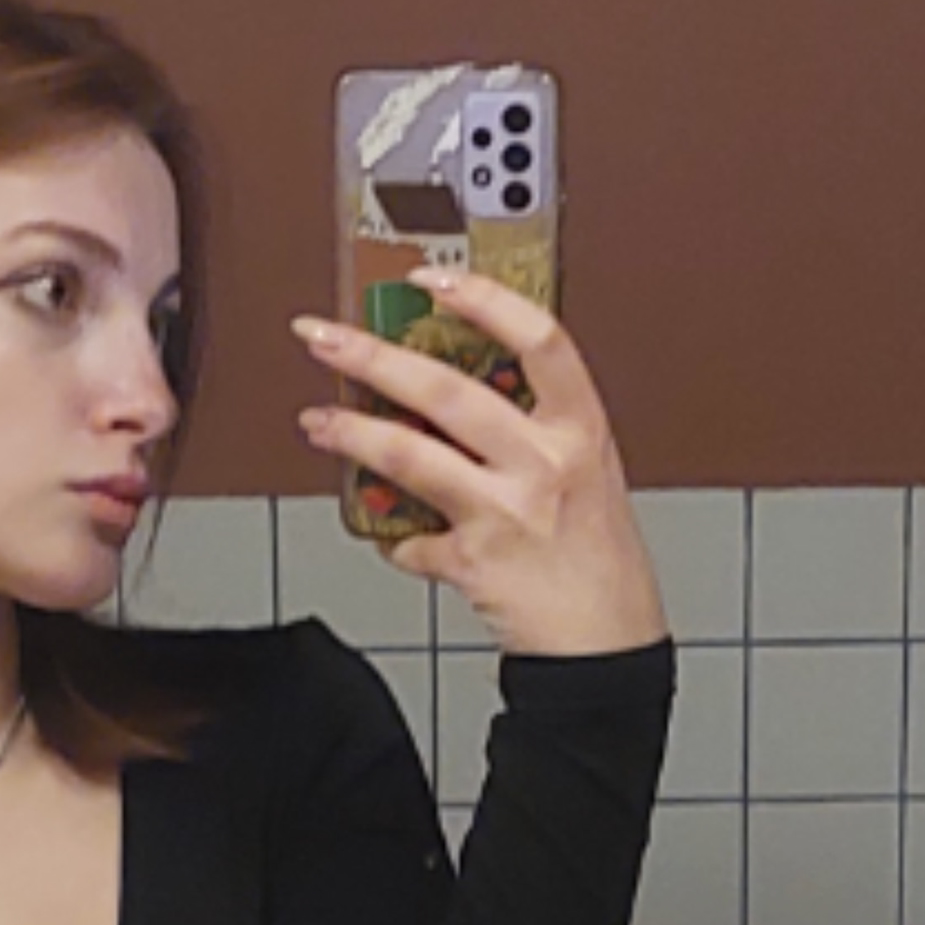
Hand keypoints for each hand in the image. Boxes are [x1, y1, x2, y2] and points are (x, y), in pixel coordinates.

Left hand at [292, 266, 668, 657]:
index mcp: (581, 429)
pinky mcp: (474, 562)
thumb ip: (535, 429)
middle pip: (447, 389)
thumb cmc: (600, 559)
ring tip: (318, 423)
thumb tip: (454, 394)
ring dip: (351, 434)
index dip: (483, 299)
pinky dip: (393, 540)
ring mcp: (507, 512)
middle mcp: (546, 463)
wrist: (607, 645)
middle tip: (325, 338)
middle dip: (372, 356)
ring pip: (409, 454)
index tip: (431, 280)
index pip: (539, 339)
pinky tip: (389, 535)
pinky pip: (411, 542)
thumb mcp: (590, 473)